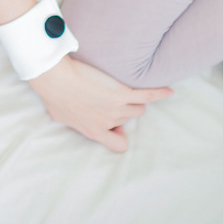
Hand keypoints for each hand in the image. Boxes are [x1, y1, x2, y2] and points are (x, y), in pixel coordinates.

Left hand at [27, 56, 172, 151]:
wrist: (56, 79)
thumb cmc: (53, 95)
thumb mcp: (59, 116)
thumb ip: (71, 121)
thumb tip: (71, 119)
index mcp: (94, 131)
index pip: (119, 144)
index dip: (118, 134)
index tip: (113, 125)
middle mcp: (108, 123)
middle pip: (127, 119)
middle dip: (123, 110)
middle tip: (111, 95)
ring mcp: (116, 109)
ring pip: (138, 108)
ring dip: (135, 100)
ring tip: (128, 90)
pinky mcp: (121, 93)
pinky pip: (147, 96)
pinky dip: (159, 94)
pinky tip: (169, 91)